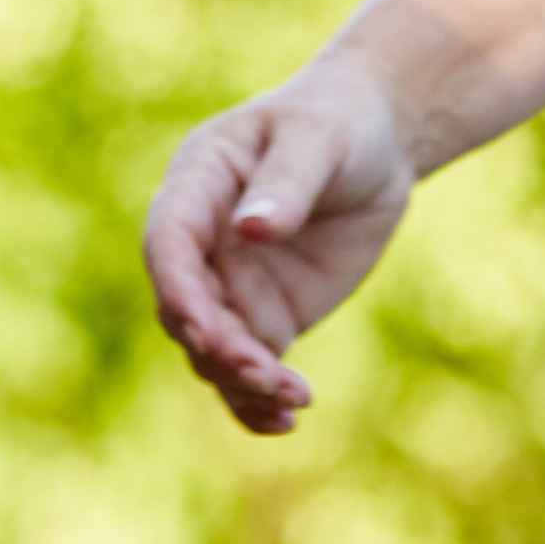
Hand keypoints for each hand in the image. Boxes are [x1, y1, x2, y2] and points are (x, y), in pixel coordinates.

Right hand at [142, 52, 424, 432]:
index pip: (168, 244)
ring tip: (293, 398)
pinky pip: (249, 369)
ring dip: (242, 382)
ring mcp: (231, 286)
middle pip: (187, 309)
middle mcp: (202, 244)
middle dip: (218, 347)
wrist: (375, 144)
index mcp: (196, 186)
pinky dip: (258, 401)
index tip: (205, 328)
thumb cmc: (336, 123)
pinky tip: (287, 420)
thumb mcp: (317, 139)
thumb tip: (252, 229)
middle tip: (266, 372)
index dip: (179, 289)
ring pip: (213, 351)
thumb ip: (286, 183)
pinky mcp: (267, 317)